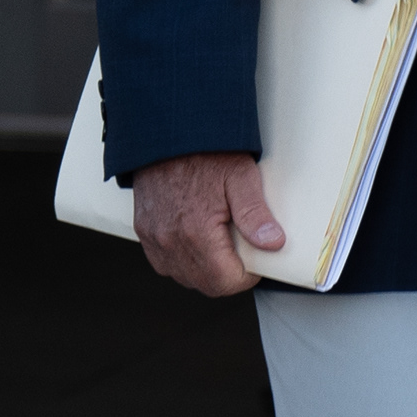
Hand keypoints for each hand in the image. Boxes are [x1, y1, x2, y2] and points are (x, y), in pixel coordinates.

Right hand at [133, 150, 285, 298]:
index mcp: (197, 231)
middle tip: (240, 253)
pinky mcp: (143, 229)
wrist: (166, 131)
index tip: (254, 260)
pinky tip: (194, 243)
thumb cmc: (204, 151)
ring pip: (183, 276)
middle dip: (227, 276)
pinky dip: (180, 261)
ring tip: (217, 247)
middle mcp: (170, 239)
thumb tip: (273, 243)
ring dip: (203, 271)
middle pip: (205, 284)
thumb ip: (255, 214)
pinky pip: (163, 262)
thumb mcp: (240, 176)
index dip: (246, 277)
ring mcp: (154, 236)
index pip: (225, 282)